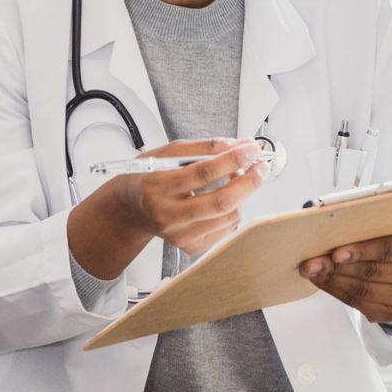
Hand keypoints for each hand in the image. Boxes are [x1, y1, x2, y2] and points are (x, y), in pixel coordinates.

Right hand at [99, 137, 266, 251]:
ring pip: (229, 215)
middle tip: (261, 166)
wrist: (130, 210)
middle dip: (249, 182)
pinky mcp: (191, 247)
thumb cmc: (147, 178)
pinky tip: (222, 197)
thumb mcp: (166, 154)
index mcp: (157, 187)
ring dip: (241, 194)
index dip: (233, 159)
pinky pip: (227, 227)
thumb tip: (237, 145)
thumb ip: (203, 148)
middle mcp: (168, 215)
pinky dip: (233, 208)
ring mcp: (180, 235)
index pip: (203, 173)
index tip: (251, 149)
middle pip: (221, 202)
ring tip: (235, 178)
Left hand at [298, 233, 391, 323]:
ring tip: (313, 272)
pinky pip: (359, 304)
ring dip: (333, 282)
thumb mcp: (390, 233)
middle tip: (311, 263)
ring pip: (363, 291)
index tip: (335, 252)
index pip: (387, 250)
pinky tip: (324, 283)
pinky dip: (337, 293)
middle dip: (337, 268)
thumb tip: (329, 232)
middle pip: (372, 272)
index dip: (360, 251)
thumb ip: (370, 232)